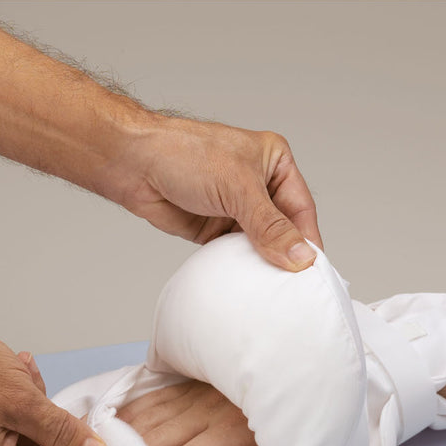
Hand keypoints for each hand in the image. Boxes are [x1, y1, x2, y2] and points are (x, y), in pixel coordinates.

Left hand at [103, 115, 322, 271]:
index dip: (308, 239)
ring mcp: (236, 207)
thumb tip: (301, 257)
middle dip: (287, 255)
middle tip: (296, 287)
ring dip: (263, 264)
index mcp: (274, 161)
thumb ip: (270, 226)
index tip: (313, 271)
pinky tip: (246, 283)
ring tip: (273, 290)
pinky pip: (235, 253)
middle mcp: (258, 184)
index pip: (300, 207)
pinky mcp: (214, 227)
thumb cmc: (183, 155)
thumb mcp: (237, 189)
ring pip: (260, 243)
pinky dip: (240, 267)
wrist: (132, 164)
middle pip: (283, 228)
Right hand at [117, 379, 273, 445]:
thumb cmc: (285, 429)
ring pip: (149, 417)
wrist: (293, 376)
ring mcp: (194, 393)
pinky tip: (115, 425)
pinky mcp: (188, 381)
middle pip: (156, 442)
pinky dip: (131, 412)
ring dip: (126, 438)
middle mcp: (206, 411)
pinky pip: (153, 397)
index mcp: (229, 433)